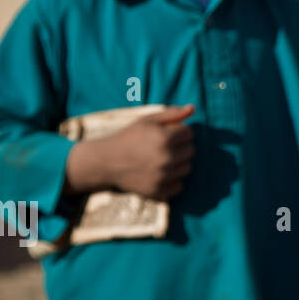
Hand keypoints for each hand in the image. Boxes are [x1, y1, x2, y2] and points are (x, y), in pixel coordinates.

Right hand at [66, 105, 195, 200]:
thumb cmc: (128, 137)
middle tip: (164, 146)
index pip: (189, 133)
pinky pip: (179, 186)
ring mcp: (162, 176)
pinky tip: (160, 173)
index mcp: (164, 138)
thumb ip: (172, 114)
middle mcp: (166, 158)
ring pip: (187, 168)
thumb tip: (193, 108)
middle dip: (181, 146)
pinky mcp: (158, 190)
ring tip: (162, 159)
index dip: (179, 131)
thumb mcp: (148, 121)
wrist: (106, 162)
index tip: (168, 133)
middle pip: (191, 150)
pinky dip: (173, 180)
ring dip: (179, 163)